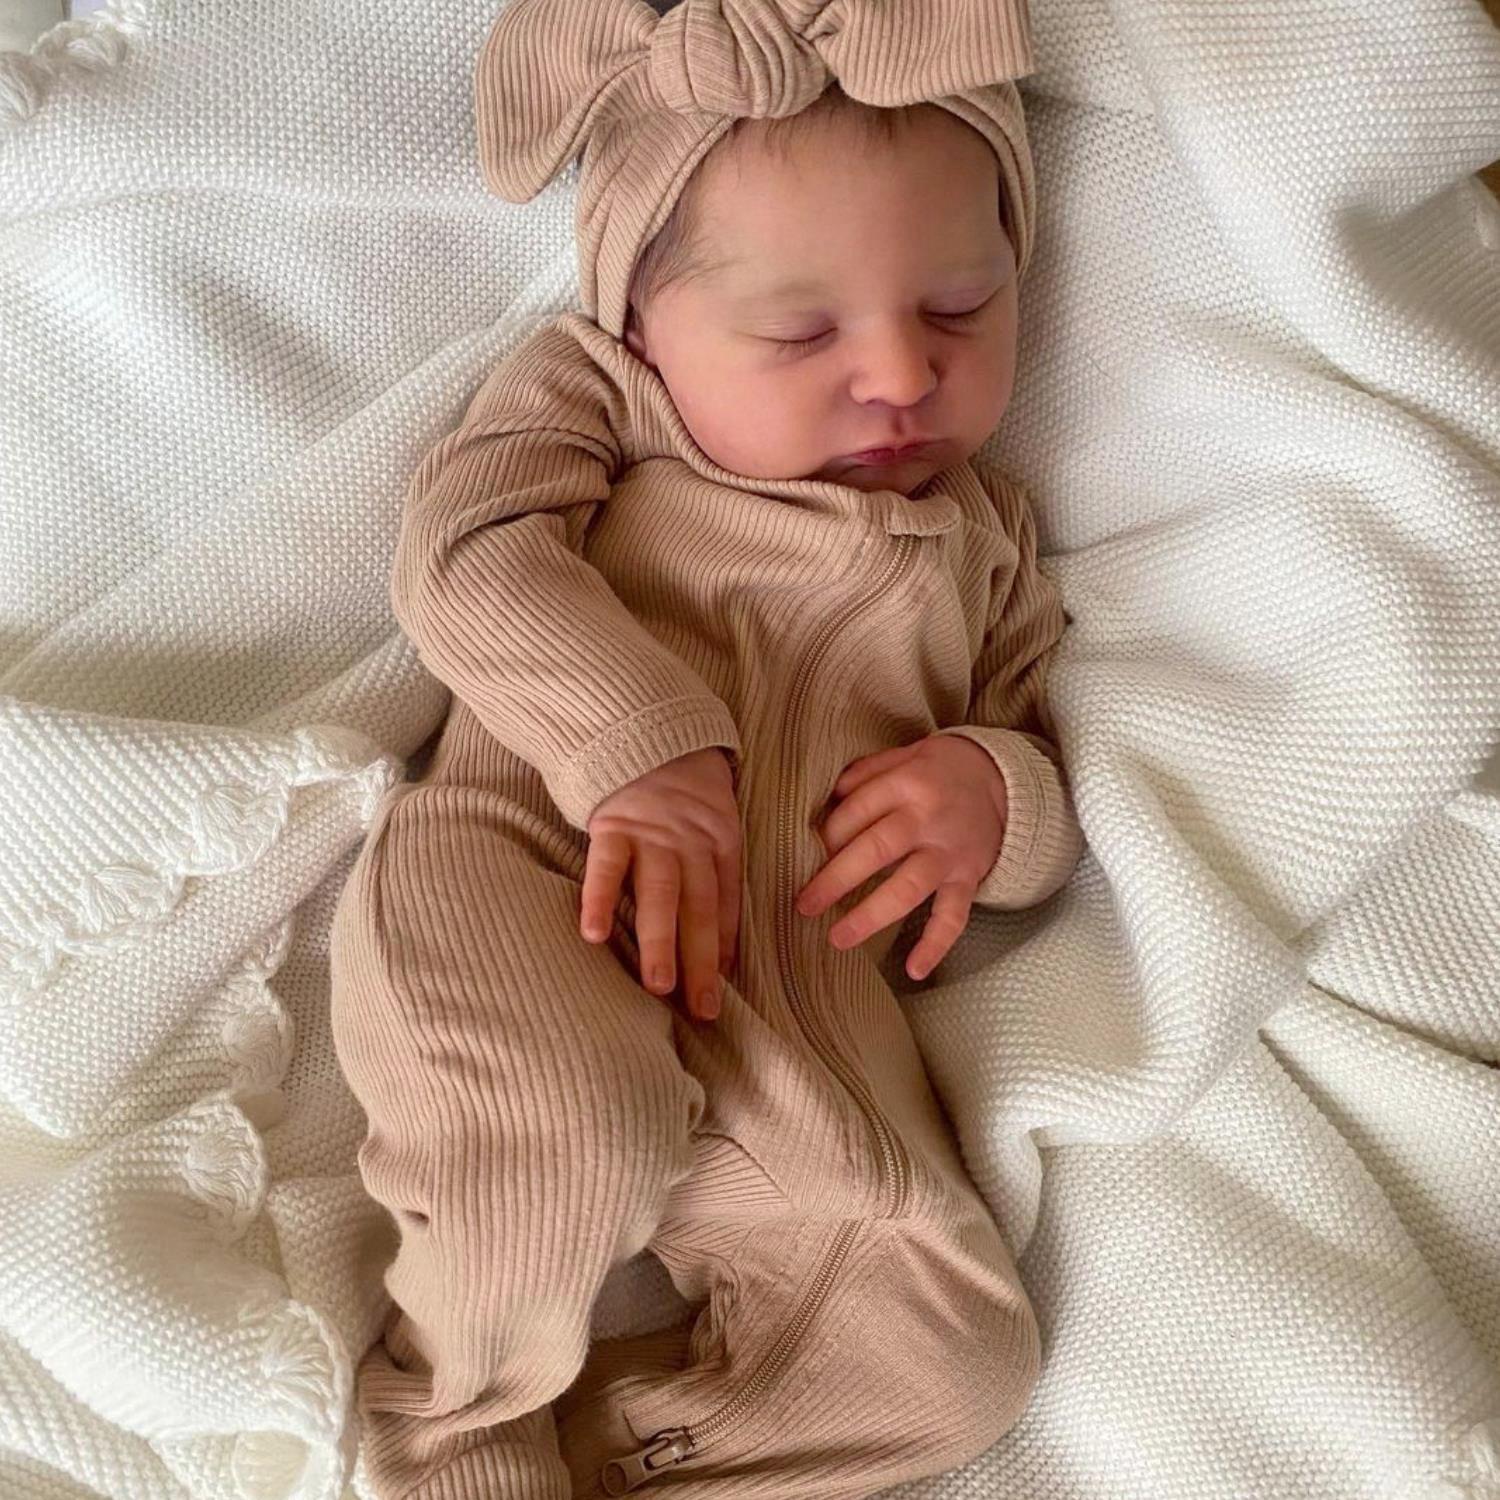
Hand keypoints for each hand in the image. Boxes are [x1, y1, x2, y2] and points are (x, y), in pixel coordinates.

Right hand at [580, 747, 740, 1021]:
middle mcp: (691, 840)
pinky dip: (600, 898)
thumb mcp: (715, 815)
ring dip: (660, 940)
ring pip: (660, 892)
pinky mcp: (614, 823)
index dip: (726, 942)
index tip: (724, 984)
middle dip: (702, 960)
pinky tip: (594, 934)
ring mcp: (653, 833)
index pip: (727, 900)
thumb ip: (716, 866)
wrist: (645, 723)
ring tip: (658, 985)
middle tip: (703, 1009)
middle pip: (699, 906)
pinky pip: (607, 865)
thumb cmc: (683, 783)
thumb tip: (725, 939)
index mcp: (722, 839)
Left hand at [794, 735, 1007, 980]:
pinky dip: (936, 944)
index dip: (827, 835)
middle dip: (835, 879)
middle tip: (804, 905)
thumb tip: (824, 799)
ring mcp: (949, 853)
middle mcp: (927, 819)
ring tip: (837, 939)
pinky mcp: (968, 878)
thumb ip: (866, 774)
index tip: (803, 855)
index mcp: (907, 783)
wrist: (1004, 781)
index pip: (857, 811)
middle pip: (877, 849)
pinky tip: (914, 970)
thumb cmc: (940, 770)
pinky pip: (953, 915)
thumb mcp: (903, 755)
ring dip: (871, 915)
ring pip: (909, 887)